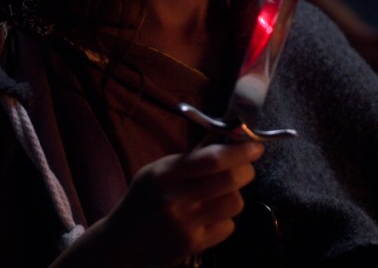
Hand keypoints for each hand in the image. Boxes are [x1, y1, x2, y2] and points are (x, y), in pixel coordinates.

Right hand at [51, 141, 263, 266]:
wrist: (121, 244)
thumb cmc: (144, 200)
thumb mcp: (160, 170)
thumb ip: (194, 154)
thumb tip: (228, 132)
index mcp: (165, 174)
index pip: (212, 159)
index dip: (239, 150)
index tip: (255, 146)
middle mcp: (175, 199)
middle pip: (230, 180)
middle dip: (245, 170)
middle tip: (244, 168)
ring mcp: (185, 225)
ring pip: (234, 203)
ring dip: (234, 195)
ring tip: (219, 195)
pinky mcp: (193, 246)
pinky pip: (228, 227)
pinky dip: (224, 220)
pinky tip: (209, 217)